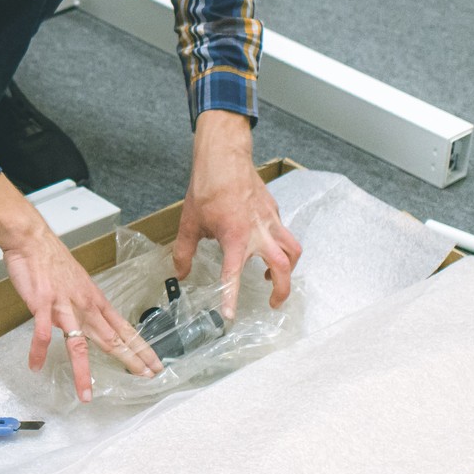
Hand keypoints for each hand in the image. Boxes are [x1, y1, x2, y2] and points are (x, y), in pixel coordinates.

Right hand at [0, 175, 158, 401]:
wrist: (32, 240)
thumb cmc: (52, 259)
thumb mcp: (77, 283)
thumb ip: (80, 306)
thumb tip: (82, 323)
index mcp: (94, 301)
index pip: (124, 328)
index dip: (140, 347)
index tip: (154, 363)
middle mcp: (84, 305)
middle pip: (111, 338)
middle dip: (130, 359)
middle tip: (147, 376)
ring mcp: (64, 306)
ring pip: (78, 344)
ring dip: (83, 372)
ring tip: (86, 395)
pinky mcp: (42, 304)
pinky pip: (41, 333)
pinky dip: (38, 350)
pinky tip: (35, 365)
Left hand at [174, 110, 301, 320]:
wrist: (224, 156)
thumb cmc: (207, 187)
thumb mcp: (189, 223)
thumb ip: (184, 252)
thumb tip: (181, 274)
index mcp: (235, 237)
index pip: (234, 275)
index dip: (231, 297)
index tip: (230, 316)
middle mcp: (259, 231)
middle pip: (283, 267)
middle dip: (281, 290)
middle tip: (273, 304)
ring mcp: (270, 220)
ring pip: (293, 250)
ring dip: (288, 269)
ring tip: (272, 278)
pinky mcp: (274, 211)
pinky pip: (285, 234)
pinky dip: (282, 247)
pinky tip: (266, 247)